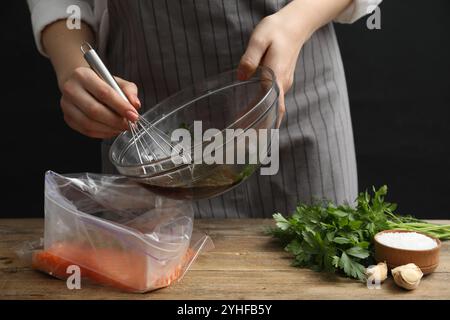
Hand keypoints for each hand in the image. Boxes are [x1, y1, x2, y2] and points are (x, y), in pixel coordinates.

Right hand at [59, 67, 140, 138]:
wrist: (79, 84)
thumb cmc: (100, 83)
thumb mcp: (117, 81)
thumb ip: (129, 90)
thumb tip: (135, 105)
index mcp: (83, 75)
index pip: (103, 93)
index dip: (121, 106)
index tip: (134, 115)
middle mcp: (71, 89)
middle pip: (94, 110)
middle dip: (116, 121)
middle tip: (129, 125)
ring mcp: (66, 105)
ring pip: (89, 123)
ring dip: (110, 129)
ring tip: (122, 128)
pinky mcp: (68, 118)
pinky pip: (86, 130)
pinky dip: (103, 133)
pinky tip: (112, 130)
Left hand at [237, 9, 312, 124]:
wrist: (296, 25)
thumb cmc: (277, 30)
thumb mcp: (259, 39)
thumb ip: (249, 59)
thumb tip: (241, 77)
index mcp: (277, 76)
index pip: (273, 106)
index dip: (264, 122)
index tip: (253, 134)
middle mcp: (283, 84)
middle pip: (274, 113)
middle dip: (261, 129)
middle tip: (244, 142)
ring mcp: (284, 84)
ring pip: (275, 109)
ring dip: (263, 122)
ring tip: (246, 134)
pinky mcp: (282, 82)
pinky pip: (274, 102)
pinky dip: (265, 112)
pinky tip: (253, 117)